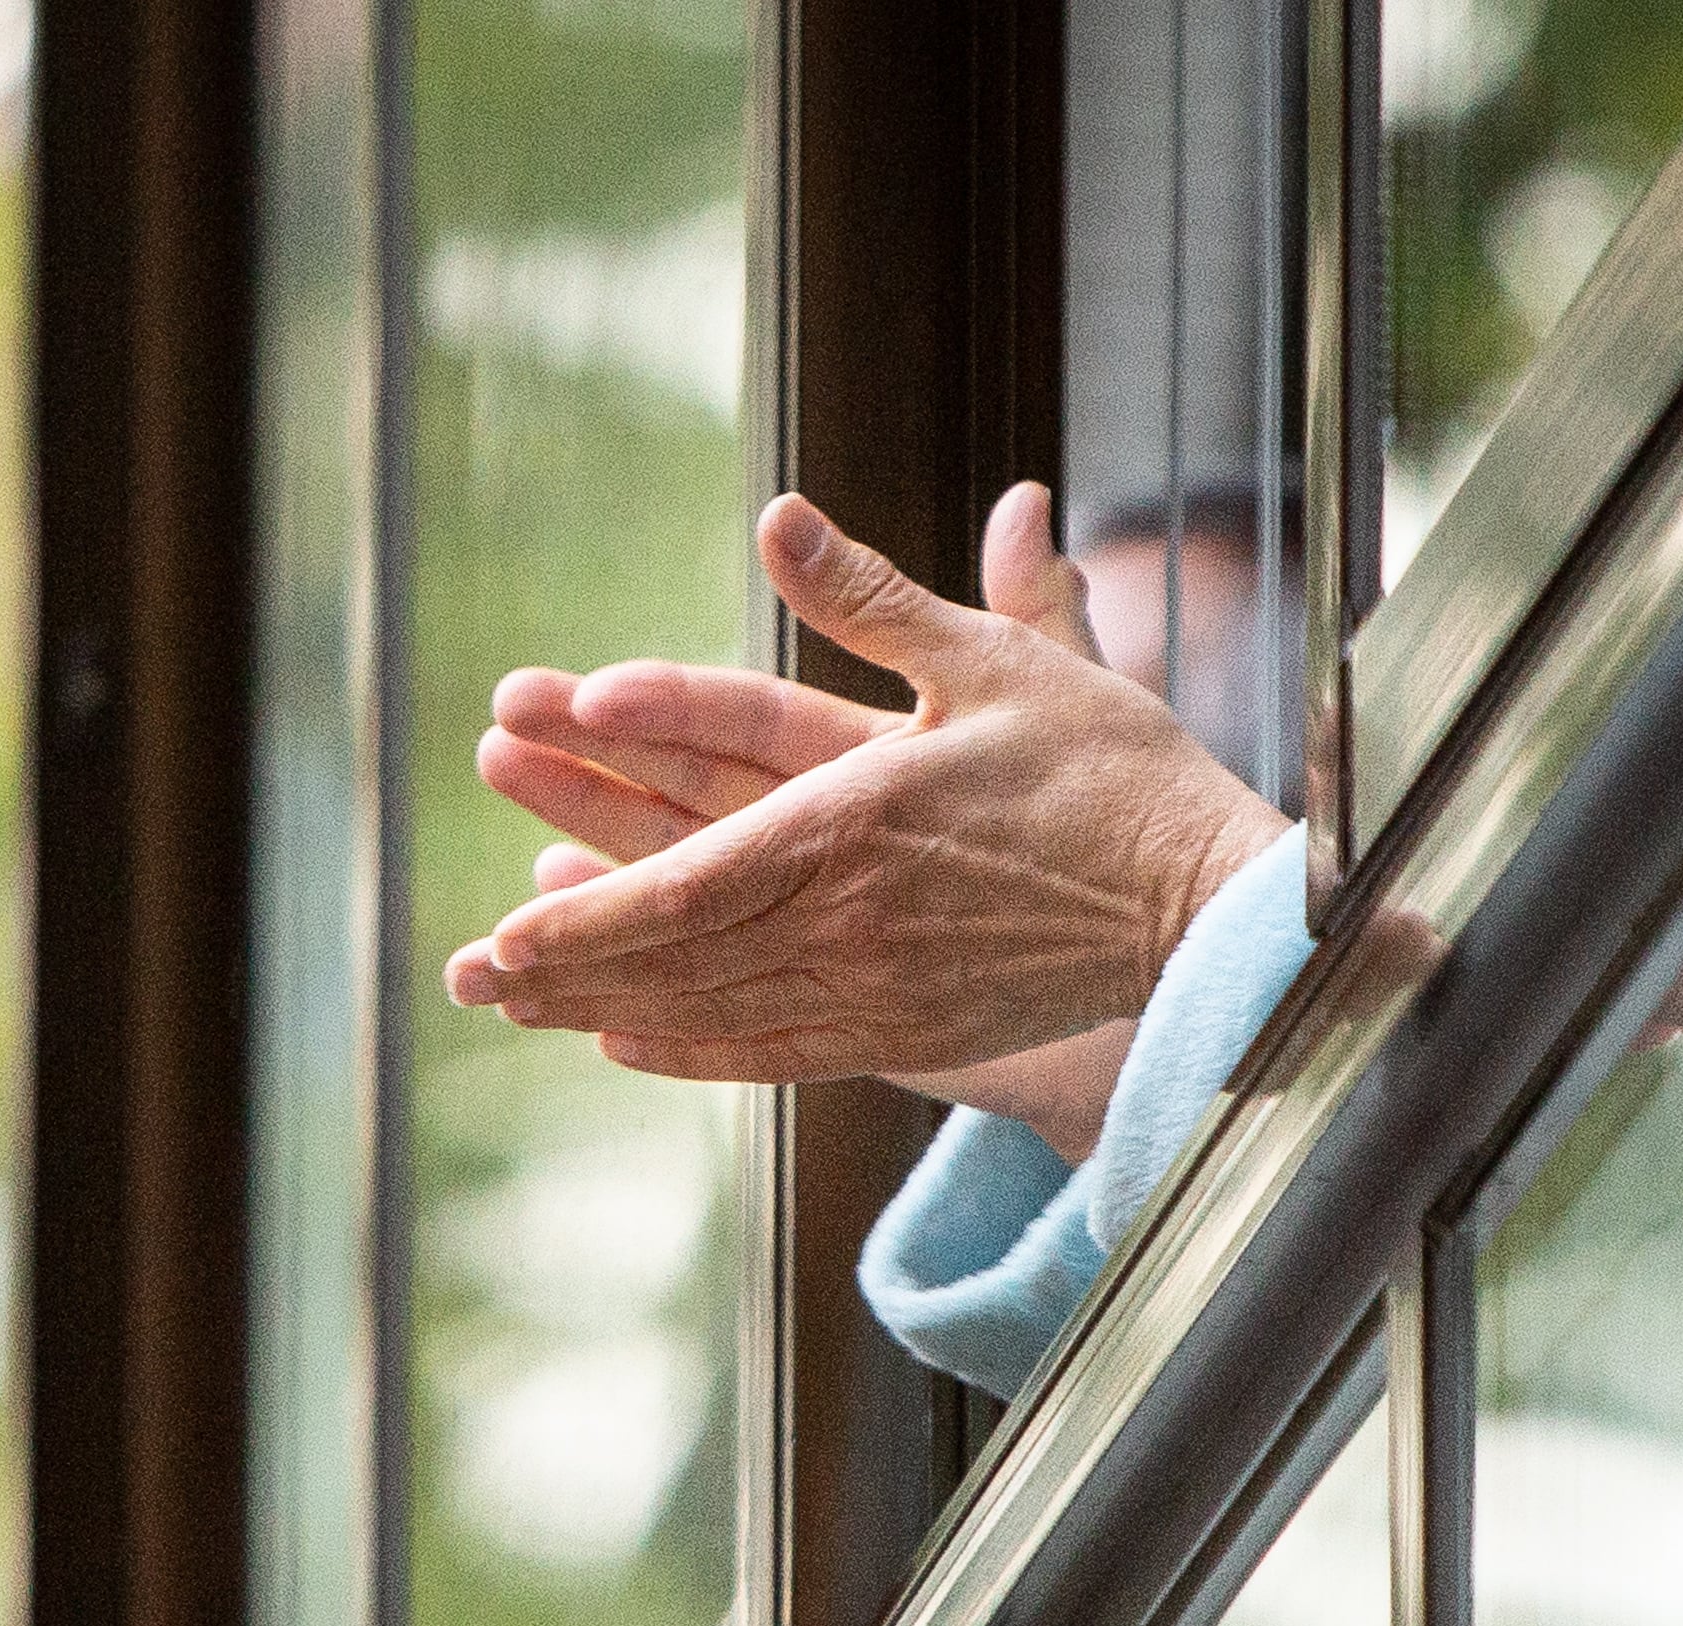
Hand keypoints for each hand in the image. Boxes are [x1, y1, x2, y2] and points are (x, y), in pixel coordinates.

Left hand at [447, 490, 1291, 1084]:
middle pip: (681, 950)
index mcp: (858, 818)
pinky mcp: (907, 1031)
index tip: (513, 920)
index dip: (593, 905)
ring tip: (518, 1007)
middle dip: (568, 961)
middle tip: (472, 977)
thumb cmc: (1111, 771)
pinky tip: (628, 1042)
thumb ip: (871, 596)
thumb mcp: (996, 662)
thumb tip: (777, 515)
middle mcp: (850, 917)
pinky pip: (775, 1052)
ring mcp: (876, 988)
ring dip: (605, 1006)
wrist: (1210, 909)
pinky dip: (693, 1050)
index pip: (693, 872)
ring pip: (713, 1006)